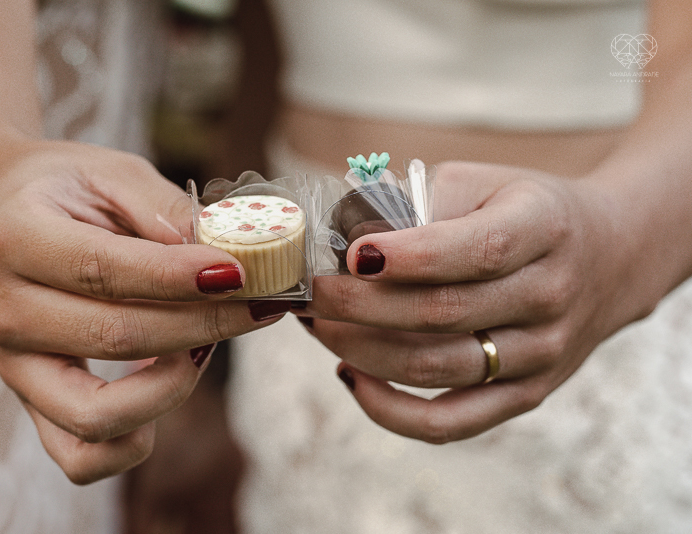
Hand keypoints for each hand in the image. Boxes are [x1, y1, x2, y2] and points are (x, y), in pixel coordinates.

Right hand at [0, 140, 287, 482]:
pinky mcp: (31, 400)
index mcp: (16, 238)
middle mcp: (5, 310)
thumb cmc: (63, 190)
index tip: (240, 273)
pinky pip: (81, 457)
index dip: (179, 278)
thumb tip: (224, 260)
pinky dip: (133, 440)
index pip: (104, 270)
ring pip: (98, 415)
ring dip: (173, 386)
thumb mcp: (112, 172)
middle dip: (204, 325)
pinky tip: (167, 384)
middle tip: (257, 305)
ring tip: (208, 343)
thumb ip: (165, 209)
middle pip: (115, 338)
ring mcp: (14, 365)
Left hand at [296, 161, 651, 442]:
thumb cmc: (524, 211)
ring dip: (359, 349)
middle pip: (441, 315)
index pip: (476, 251)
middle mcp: (550, 297)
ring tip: (317, 324)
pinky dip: (389, 409)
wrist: (607, 256)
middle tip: (308, 291)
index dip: (408, 256)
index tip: (349, 254)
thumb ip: (420, 200)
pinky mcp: (524, 396)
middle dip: (357, 305)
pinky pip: (448, 423)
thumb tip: (340, 232)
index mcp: (544, 229)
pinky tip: (350, 374)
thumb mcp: (484, 181)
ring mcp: (540, 355)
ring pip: (433, 369)